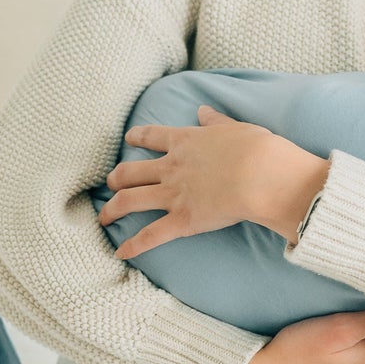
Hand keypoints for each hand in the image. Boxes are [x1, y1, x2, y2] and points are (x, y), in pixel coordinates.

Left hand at [99, 107, 330, 258]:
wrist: (261, 174)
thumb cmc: (255, 149)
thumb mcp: (234, 127)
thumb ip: (215, 121)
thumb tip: (203, 111)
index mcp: (185, 142)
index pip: (152, 136)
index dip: (137, 137)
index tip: (128, 139)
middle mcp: (172, 167)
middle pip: (132, 171)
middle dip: (117, 178)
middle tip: (110, 183)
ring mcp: (173, 194)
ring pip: (131, 200)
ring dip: (113, 209)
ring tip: (103, 216)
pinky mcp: (182, 220)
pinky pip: (151, 235)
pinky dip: (133, 245)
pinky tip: (119, 252)